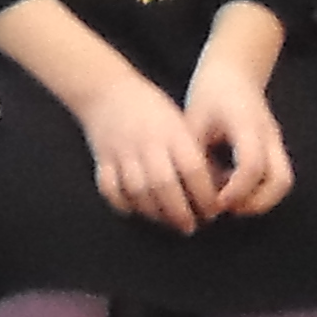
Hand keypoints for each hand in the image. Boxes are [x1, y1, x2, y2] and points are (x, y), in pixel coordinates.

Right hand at [79, 72, 222, 230]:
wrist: (106, 90)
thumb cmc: (150, 108)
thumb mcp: (178, 121)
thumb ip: (192, 152)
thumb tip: (214, 187)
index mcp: (171, 132)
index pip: (192, 169)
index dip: (204, 194)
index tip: (212, 210)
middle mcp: (147, 143)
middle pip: (164, 185)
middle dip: (180, 212)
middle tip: (191, 226)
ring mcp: (122, 151)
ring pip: (138, 191)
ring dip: (155, 213)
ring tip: (168, 222)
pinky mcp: (102, 159)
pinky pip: (111, 189)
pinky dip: (123, 204)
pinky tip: (137, 210)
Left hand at [182, 63, 296, 217]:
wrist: (235, 72)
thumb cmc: (210, 93)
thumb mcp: (194, 120)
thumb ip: (195, 155)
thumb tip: (192, 191)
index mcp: (246, 123)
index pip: (252, 164)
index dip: (237, 189)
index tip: (217, 202)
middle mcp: (269, 135)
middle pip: (281, 180)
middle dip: (256, 203)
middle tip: (226, 208)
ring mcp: (276, 142)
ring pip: (283, 181)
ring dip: (259, 200)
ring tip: (228, 201)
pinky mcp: (276, 149)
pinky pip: (276, 177)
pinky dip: (258, 191)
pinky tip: (231, 187)